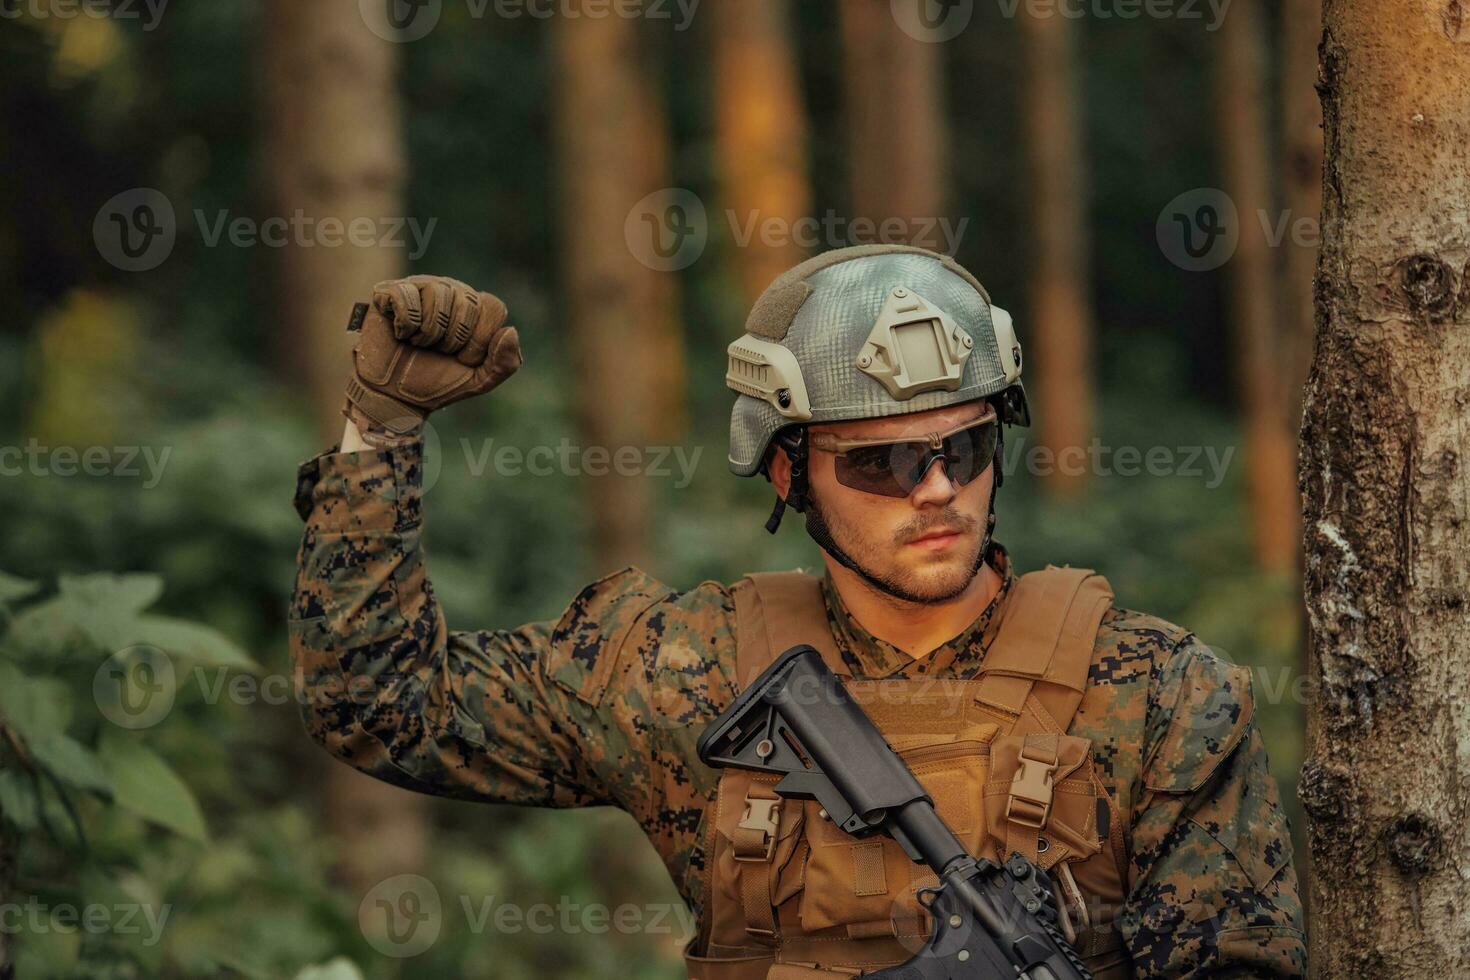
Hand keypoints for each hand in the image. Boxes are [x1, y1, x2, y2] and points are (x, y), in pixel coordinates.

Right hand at [342, 276, 522, 445]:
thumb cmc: (436, 382)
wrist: (395, 396)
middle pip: (467, 302)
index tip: (463, 357)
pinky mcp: (389, 291)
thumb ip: (506, 363)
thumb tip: (511, 331)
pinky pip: (406, 297)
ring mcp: (419, 287)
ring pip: (437, 295)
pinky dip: (405, 325)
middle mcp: (449, 290)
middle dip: (454, 339)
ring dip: (428, 333)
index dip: (480, 339)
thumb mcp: (479, 381)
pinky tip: (401, 334)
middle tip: (438, 350)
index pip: (494, 307)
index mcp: (474, 307)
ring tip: (419, 343)